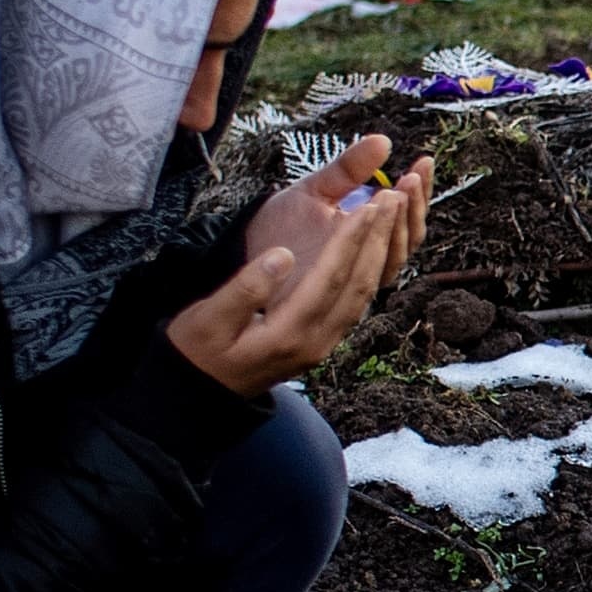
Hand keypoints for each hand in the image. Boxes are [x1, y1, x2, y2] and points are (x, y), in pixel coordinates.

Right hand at [170, 165, 420, 392]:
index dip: (350, 240)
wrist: (200, 391)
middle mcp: (315, 343)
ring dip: (378, 253)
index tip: (368, 205)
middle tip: (394, 199)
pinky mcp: (322, 342)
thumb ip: (245, 288)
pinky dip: (369, 270)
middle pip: (358, 285)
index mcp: (287, 334)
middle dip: (377, 240)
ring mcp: (322, 345)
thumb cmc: (197, 349)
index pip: (330, 279)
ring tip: (390, 216)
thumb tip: (283, 255)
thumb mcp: (208, 318)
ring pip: (362, 295)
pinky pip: (356, 303)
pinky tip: (373, 247)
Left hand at [244, 133, 433, 284]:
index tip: (423, 161)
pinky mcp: (341, 290)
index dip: (421, 189)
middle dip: (414, 204)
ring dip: (400, 222)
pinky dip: (375, 241)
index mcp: (372, 233)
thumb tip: (383, 140)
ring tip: (395, 192)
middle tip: (411, 177)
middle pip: (411, 236)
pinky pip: (370, 270)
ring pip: (396, 254)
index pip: (408, 214)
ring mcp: (358, 276)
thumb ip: (349, 168)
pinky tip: (371, 211)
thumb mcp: (318, 187)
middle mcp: (371, 257)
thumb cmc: (283, 221)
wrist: (246, 249)